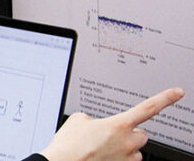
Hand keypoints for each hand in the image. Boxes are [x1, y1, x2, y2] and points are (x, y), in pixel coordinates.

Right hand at [39, 87, 183, 160]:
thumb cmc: (69, 146)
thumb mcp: (78, 120)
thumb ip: (94, 118)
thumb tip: (96, 124)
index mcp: (119, 125)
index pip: (148, 107)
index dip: (165, 98)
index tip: (178, 93)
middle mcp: (128, 143)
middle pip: (141, 134)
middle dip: (130, 133)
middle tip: (112, 135)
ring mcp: (126, 159)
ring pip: (134, 151)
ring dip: (123, 148)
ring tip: (101, 149)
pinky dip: (115, 158)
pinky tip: (100, 156)